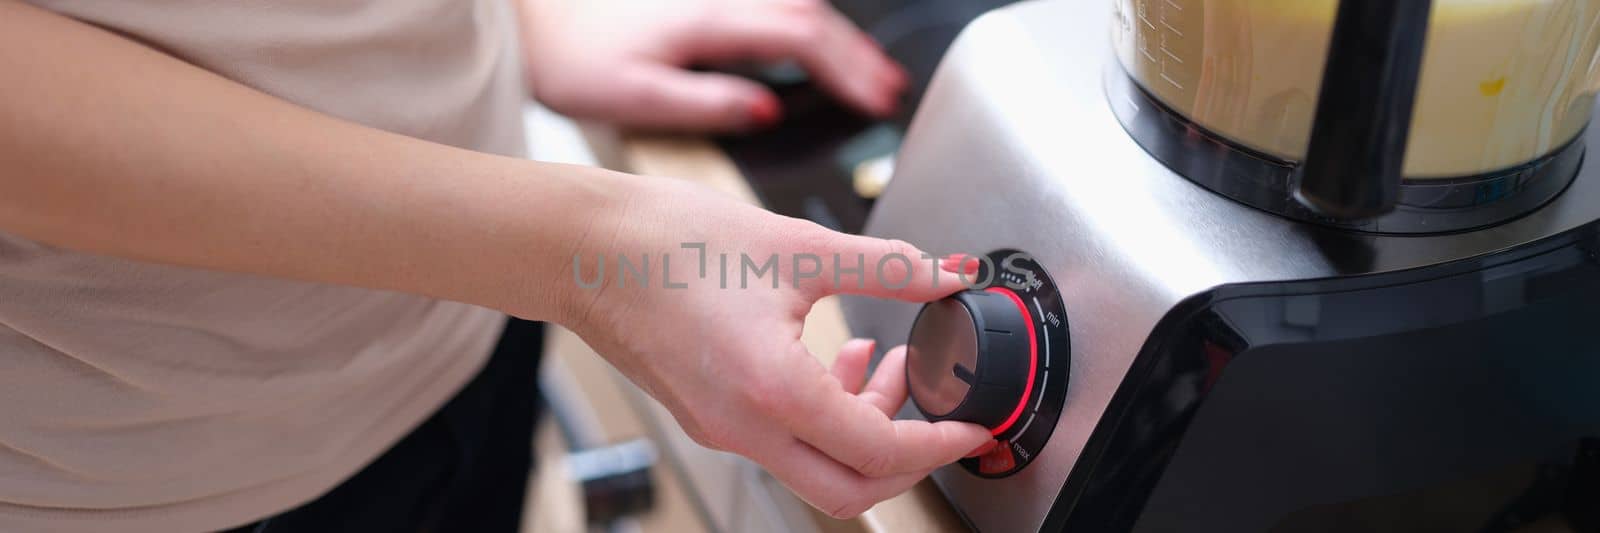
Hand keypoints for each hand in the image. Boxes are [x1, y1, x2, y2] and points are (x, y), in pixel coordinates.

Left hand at [516, 0, 907, 131]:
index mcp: (709, 24)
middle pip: (811, 18)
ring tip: (866, 75)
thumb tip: (766, 112)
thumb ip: (704, 104)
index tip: (877, 100)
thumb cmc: (573, 57)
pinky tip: (811, 49)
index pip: (802, 41)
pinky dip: (804, 31)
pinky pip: (771, 10)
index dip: (847, 70)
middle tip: (888, 92)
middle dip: (856, 55)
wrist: (535, 22)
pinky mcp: (704, 5)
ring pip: (794, 8)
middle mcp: (719, 2)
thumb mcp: (633, 96)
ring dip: (835, 40)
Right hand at [557, 177, 989, 517]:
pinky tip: (837, 357)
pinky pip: (781, 442)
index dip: (939, 443)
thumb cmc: (667, 241)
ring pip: (815, 467)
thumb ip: (888, 264)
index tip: (972, 425)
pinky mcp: (708, 417)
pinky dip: (823, 415)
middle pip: (850, 489)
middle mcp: (744, 427)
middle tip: (939, 412)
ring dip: (864, 429)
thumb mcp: (795, 244)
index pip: (878, 451)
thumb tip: (950, 273)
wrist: (582, 247)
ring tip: (887, 362)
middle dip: (907, 457)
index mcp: (772, 390)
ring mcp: (722, 429)